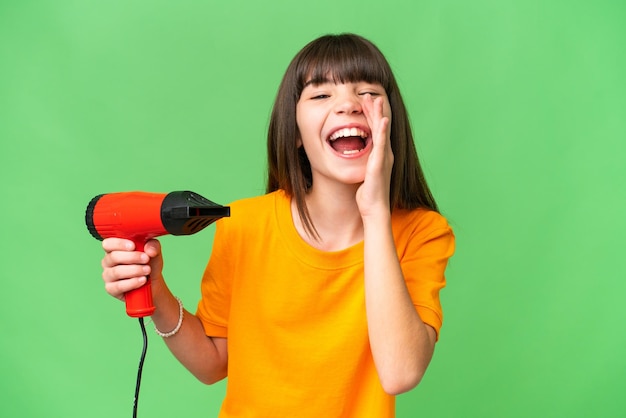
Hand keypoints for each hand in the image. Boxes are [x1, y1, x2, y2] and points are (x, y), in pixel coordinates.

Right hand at [101, 238, 163, 300]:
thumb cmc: (149, 264)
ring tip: (147, 270)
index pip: (108, 243)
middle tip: (146, 259)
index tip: (133, 246)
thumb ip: (153, 246)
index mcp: (114, 249)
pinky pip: (119, 286)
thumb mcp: (154, 252)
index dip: (119, 244)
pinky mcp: (111, 289)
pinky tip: (142, 280)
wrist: (153, 283)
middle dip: (132, 257)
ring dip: (135, 270)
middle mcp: (108, 262)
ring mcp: (108, 276)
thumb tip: (149, 250)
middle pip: (113, 257)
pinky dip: (132, 283)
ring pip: (116, 272)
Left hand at [357, 94, 392, 218]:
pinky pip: (382, 144)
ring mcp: (384, 157)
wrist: (374, 208)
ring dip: (379, 114)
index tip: (367, 102)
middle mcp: (385, 153)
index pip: (376, 130)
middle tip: (370, 94)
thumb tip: (355, 159)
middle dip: (375, 110)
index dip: (372, 116)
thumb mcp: (365, 174)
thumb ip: (363, 163)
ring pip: (382, 131)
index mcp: (381, 155)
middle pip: (380, 126)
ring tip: (376, 99)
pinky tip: (383, 120)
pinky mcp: (380, 163)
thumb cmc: (369, 195)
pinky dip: (383, 131)